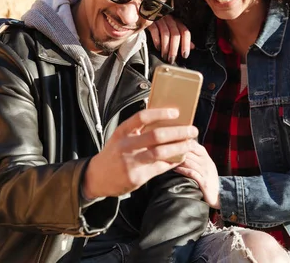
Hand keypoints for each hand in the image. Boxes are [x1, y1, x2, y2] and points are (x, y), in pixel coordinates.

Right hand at [83, 108, 197, 198]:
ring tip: (190, 143)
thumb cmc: (115, 153)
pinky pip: (160, 168)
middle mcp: (126, 145)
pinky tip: (182, 156)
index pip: (142, 117)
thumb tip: (167, 121)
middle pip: (156, 136)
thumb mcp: (121, 137)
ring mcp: (131, 162)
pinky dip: (174, 161)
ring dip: (179, 147)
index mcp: (122, 132)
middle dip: (178, 132)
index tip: (176, 112)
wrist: (97, 177)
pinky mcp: (137, 177)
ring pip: (161, 152)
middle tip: (192, 130)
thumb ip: (139, 130)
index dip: (160, 113)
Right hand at [147, 15, 194, 62]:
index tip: (184, 55)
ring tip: (164, 56)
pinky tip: (157, 47)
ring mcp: (160, 19)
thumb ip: (182, 38)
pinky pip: (155, 30)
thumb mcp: (174, 29)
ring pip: (166, 34)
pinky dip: (157, 40)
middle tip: (172, 59)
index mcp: (177, 23)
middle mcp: (170, 20)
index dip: (186, 44)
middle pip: (175, 34)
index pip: (185, 32)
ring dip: (165, 47)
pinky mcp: (151, 21)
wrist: (148, 14)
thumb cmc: (162, 24)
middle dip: (174, 48)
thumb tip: (192, 46)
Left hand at [175, 142, 220, 208]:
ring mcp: (205, 172)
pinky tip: (175, 170)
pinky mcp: (203, 182)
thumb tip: (184, 149)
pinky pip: (191, 173)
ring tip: (169, 161)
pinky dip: (182, 170)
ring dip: (178, 161)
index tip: (173, 145)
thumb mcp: (206, 166)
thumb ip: (197, 158)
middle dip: (178, 152)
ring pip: (189, 162)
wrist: (218, 195)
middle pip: (190, 153)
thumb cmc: (209, 180)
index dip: (183, 144)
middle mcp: (207, 163)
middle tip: (167, 153)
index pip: (195, 146)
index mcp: (207, 158)